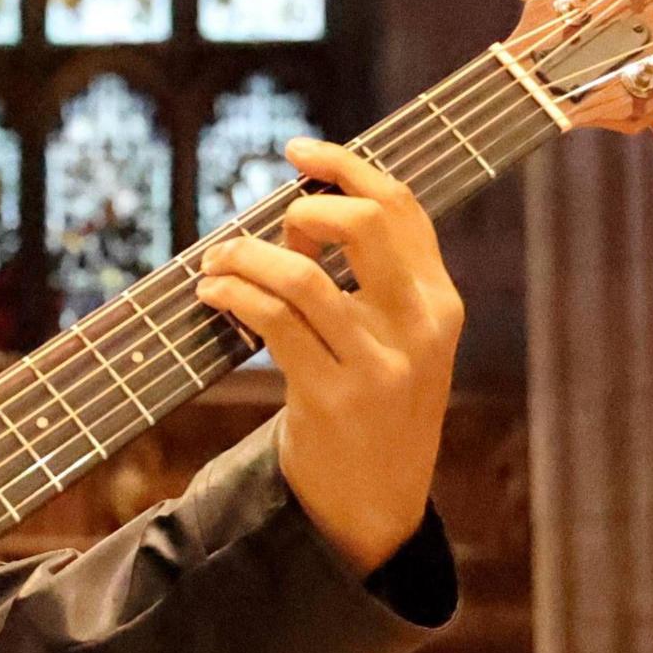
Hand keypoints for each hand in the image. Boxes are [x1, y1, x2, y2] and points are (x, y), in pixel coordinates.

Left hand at [193, 137, 463, 575]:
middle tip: (265, 226)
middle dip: (303, 207)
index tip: (299, 149)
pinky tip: (212, 295)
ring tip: (216, 264)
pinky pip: (272, 323)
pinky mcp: (333, 397)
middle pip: (364, 224)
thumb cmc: (373, 404)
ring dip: (245, 258)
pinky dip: (233, 296)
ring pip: (301, 275)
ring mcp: (379, 364)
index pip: (402, 208)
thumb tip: (297, 217)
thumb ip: (364, 278)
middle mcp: (419, 327)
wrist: (376, 502)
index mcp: (440, 301)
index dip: (347, 165)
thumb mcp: (392, 338)